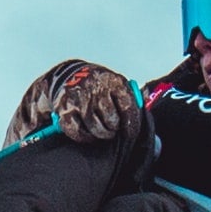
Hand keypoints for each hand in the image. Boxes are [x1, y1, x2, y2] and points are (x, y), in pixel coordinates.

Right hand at [16, 60, 142, 146]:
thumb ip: (133, 95)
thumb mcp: (118, 84)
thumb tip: (145, 103)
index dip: (131, 124)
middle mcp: (96, 88)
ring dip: (101, 134)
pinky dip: (85, 137)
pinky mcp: (65, 109)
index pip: (127, 107)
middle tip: (113, 129)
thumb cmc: (101, 85)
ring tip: (103, 131)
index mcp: (114, 81)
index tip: (131, 134)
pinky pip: (78, 132)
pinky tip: (89, 134)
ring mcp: (80, 99)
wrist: (72, 74)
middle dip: (114, 128)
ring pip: (96, 128)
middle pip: (111, 120)